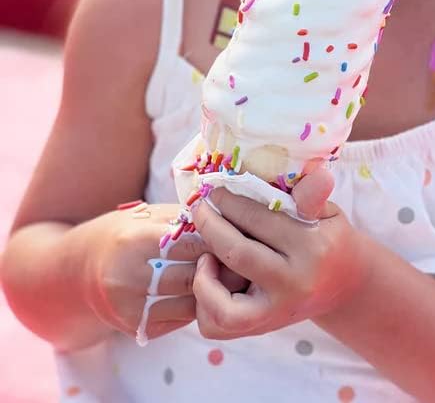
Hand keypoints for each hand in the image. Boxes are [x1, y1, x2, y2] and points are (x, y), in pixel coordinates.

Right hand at [82, 202, 247, 340]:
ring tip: (234, 275)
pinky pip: (181, 319)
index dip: (218, 238)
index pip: (189, 243)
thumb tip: (223, 216)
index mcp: (133, 242)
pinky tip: (208, 291)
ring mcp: (130, 309)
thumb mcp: (145, 215)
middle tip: (247, 257)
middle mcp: (128, 278)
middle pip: (192, 276)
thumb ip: (181, 218)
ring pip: (191, 302)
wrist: (77, 272)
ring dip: (215, 289)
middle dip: (222, 266)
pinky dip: (197, 305)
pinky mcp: (136, 329)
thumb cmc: (120, 234)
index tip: (240, 233)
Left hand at [191, 166, 369, 338]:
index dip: (231, 200)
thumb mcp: (328, 212)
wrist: (345, 285)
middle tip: (200, 207)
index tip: (216, 187)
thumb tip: (319, 174)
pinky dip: (205, 303)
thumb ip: (312, 195)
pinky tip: (212, 278)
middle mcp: (294, 283)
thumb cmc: (329, 238)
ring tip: (205, 255)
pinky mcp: (262, 327)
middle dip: (210, 225)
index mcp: (312, 247)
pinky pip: (220, 326)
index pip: (261, 219)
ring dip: (204, 278)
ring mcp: (277, 311)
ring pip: (224, 306)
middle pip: (238, 253)